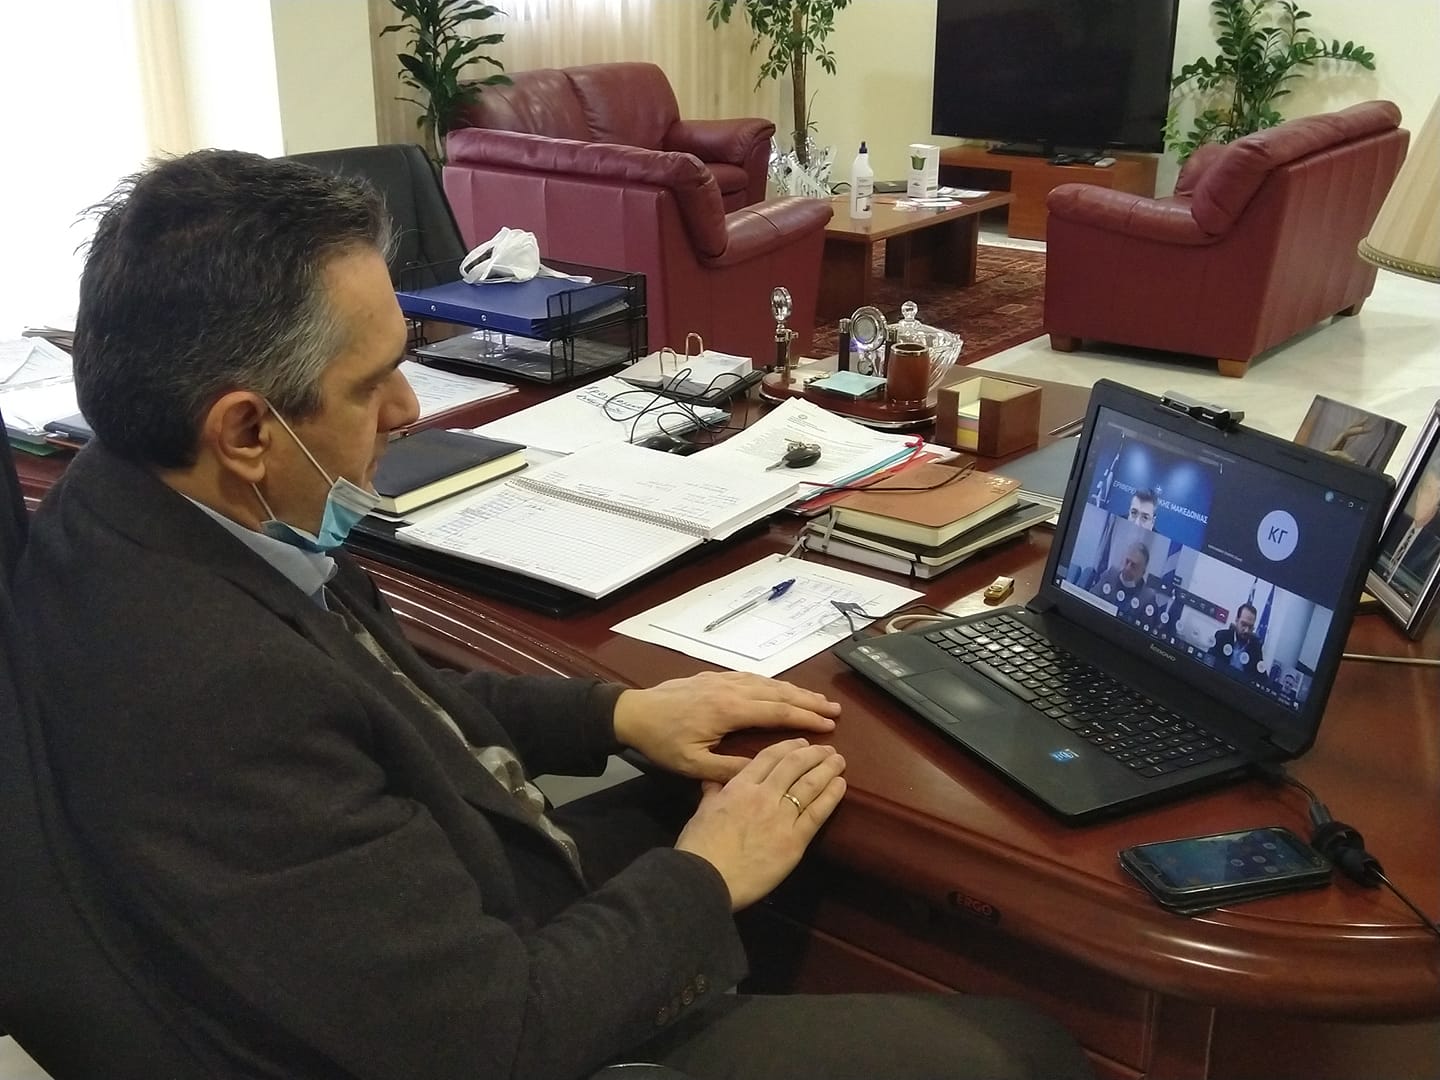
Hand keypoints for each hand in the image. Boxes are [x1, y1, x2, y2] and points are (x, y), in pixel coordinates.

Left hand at [612, 671, 839, 781]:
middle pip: (779, 693)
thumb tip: (764, 772)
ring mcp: (723, 680)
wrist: (633, 713)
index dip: (806, 718)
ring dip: (794, 691)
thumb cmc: (662, 742)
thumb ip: (729, 770)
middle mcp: (731, 690)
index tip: (829, 725)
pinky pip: (752, 678)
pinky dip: (773, 684)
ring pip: (767, 683)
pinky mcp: (714, 677)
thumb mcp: (693, 765)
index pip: (778, 712)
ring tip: (817, 700)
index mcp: (729, 711)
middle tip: (835, 710)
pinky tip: (781, 689)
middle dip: (809, 701)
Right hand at [675, 738, 846, 909]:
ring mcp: (781, 817)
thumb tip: (711, 780)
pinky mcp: (794, 841)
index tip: (801, 743)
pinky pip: (817, 813)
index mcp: (739, 787)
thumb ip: (712, 793)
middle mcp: (763, 795)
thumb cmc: (699, 848)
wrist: (706, 878)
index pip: (769, 757)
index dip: (788, 746)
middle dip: (813, 754)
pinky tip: (841, 784)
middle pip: (794, 765)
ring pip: (809, 784)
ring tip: (839, 760)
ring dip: (827, 769)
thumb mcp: (702, 812)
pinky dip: (831, 796)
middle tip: (826, 749)